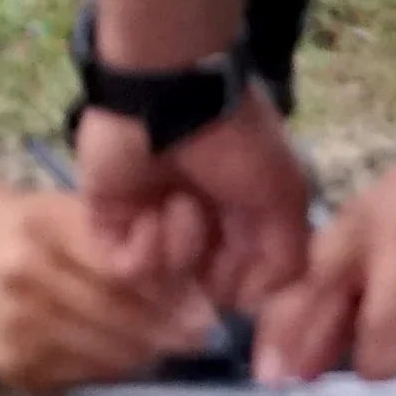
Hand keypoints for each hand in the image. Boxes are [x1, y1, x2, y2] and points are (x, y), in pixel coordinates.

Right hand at [0, 156, 217, 392]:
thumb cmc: (19, 223)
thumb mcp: (62, 209)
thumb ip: (115, 238)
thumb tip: (186, 280)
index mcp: (43, 226)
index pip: (122, 271)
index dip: (170, 295)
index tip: (207, 309)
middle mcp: (26, 278)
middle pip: (119, 318)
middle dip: (170, 332)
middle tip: (202, 337)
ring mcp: (15, 329)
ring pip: (105, 354)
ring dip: (147, 355)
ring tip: (170, 347)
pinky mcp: (10, 367)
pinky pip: (80, 376)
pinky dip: (111, 369)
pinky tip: (126, 356)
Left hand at [75, 96, 317, 310]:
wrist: (169, 94)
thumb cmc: (233, 140)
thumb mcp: (284, 195)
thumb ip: (286, 257)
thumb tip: (252, 301)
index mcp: (233, 215)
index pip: (239, 278)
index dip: (244, 281)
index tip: (246, 259)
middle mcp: (192, 222)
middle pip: (202, 285)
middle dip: (213, 268)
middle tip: (212, 228)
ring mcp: (148, 221)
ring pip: (166, 281)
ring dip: (181, 246)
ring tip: (181, 203)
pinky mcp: (108, 219)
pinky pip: (126, 268)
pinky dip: (146, 249)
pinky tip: (154, 214)